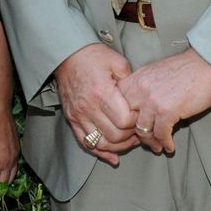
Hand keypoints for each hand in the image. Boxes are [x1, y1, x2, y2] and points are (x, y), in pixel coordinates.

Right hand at [54, 43, 138, 165]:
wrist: (67, 55)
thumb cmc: (93, 56)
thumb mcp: (118, 62)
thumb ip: (131, 83)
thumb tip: (142, 101)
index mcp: (102, 92)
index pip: (125, 121)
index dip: (138, 122)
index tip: (143, 117)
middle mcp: (89, 107)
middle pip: (115, 135)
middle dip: (131, 136)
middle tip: (139, 130)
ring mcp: (78, 115)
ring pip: (101, 143)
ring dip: (118, 146)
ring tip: (129, 141)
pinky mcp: (72, 119)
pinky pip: (86, 143)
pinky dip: (101, 152)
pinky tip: (113, 156)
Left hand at [117, 47, 210, 155]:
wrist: (209, 63)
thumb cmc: (188, 68)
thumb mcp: (156, 73)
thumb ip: (145, 88)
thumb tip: (141, 107)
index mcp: (136, 78)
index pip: (117, 104)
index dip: (123, 119)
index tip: (132, 128)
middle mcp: (140, 88)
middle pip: (125, 119)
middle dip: (133, 133)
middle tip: (142, 140)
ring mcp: (152, 100)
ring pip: (142, 130)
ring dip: (150, 142)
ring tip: (157, 146)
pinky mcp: (167, 111)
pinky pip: (160, 135)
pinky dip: (165, 143)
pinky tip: (169, 146)